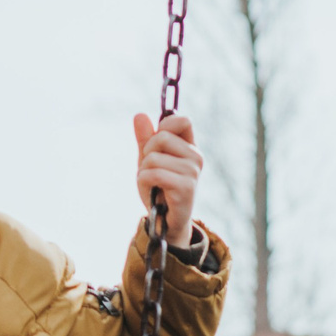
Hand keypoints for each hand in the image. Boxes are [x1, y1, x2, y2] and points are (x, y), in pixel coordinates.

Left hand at [133, 112, 200, 246]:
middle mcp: (195, 157)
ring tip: (153, 184)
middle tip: (151, 170)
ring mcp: (192, 172)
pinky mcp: (185, 188)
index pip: (182, 120)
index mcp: (190, 147)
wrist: (166, 221)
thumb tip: (140, 115)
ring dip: (143, 171)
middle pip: (161, 137)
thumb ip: (145, 139)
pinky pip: (153, 174)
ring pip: (153, 158)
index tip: (157, 144)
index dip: (163, 127)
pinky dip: (144, 182)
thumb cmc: (159, 188)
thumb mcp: (148, 160)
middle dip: (146, 153)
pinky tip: (152, 191)